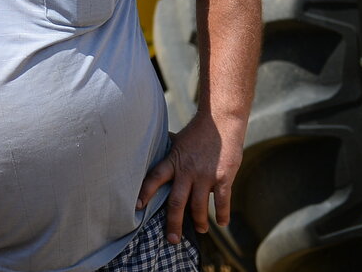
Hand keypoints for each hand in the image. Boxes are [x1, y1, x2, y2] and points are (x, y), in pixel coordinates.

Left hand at [136, 113, 244, 244]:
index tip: (137, 207)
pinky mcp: (224, 178)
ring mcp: (205, 175)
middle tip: (172, 239)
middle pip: (176, 202)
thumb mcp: (176, 140)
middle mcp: (187, 171)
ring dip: (198, 221)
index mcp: (173, 161)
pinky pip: (222, 201)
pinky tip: (222, 223)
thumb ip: (165, 152)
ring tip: (199, 230)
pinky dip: (222, 214)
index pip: (154, 178)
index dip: (145, 193)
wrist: (221, 122)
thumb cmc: (196, 132)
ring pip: (198, 206)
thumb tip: (146, 153)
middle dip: (173, 223)